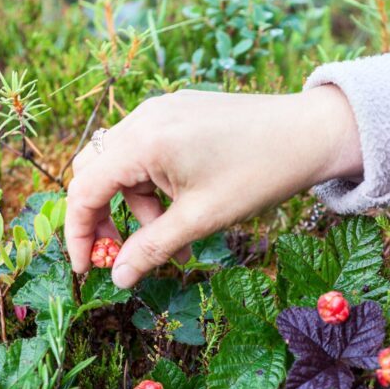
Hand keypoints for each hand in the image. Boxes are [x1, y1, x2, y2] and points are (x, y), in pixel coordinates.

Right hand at [64, 87, 361, 286]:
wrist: (310, 133)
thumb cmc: (259, 174)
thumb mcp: (201, 220)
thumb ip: (153, 248)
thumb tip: (118, 278)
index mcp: (144, 141)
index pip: (84, 188)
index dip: (79, 232)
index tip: (87, 268)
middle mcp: (144, 118)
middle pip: (95, 172)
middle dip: (104, 218)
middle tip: (125, 255)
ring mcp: (161, 111)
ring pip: (124, 166)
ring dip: (139, 208)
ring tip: (179, 243)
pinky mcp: (179, 112)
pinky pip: (148, 151)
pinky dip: (156, 186)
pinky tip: (185, 211)